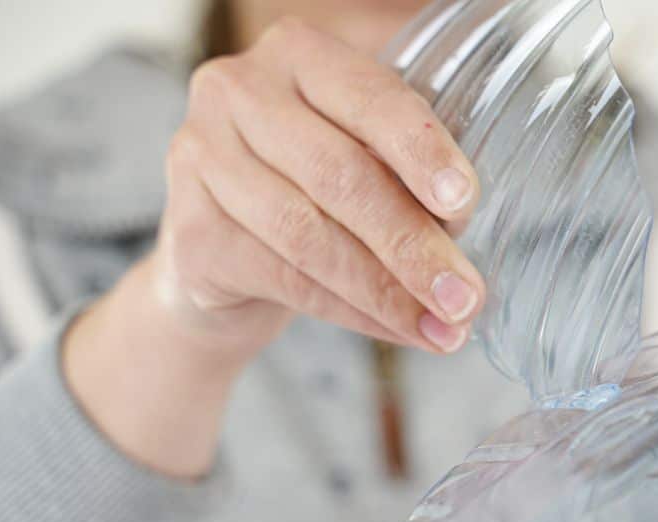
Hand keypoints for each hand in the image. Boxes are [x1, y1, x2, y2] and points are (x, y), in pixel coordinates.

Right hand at [64, 17, 486, 479]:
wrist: (227, 252)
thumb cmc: (316, 187)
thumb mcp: (365, 153)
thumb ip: (408, 166)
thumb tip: (465, 221)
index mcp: (300, 54)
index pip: (371, 97)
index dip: (421, 151)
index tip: (464, 203)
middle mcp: (239, 91)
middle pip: (340, 175)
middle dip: (413, 244)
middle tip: (466, 294)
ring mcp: (201, 158)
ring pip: (311, 237)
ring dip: (389, 293)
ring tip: (445, 328)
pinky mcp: (191, 231)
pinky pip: (288, 280)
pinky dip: (355, 313)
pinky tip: (400, 331)